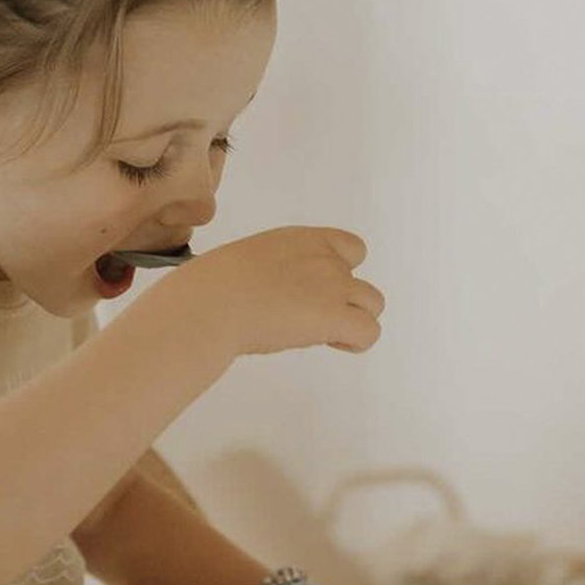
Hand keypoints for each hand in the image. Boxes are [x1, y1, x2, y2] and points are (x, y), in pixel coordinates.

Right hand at [171, 226, 384, 357]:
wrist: (210, 303)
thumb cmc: (210, 288)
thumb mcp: (245, 263)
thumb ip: (270, 271)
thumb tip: (265, 294)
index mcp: (301, 240)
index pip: (351, 249)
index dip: (340, 273)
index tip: (312, 293)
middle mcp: (324, 258)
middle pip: (361, 283)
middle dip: (342, 304)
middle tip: (308, 320)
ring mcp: (333, 286)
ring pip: (374, 304)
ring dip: (352, 321)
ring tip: (321, 335)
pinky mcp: (334, 316)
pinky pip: (369, 332)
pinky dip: (355, 342)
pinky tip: (329, 344)